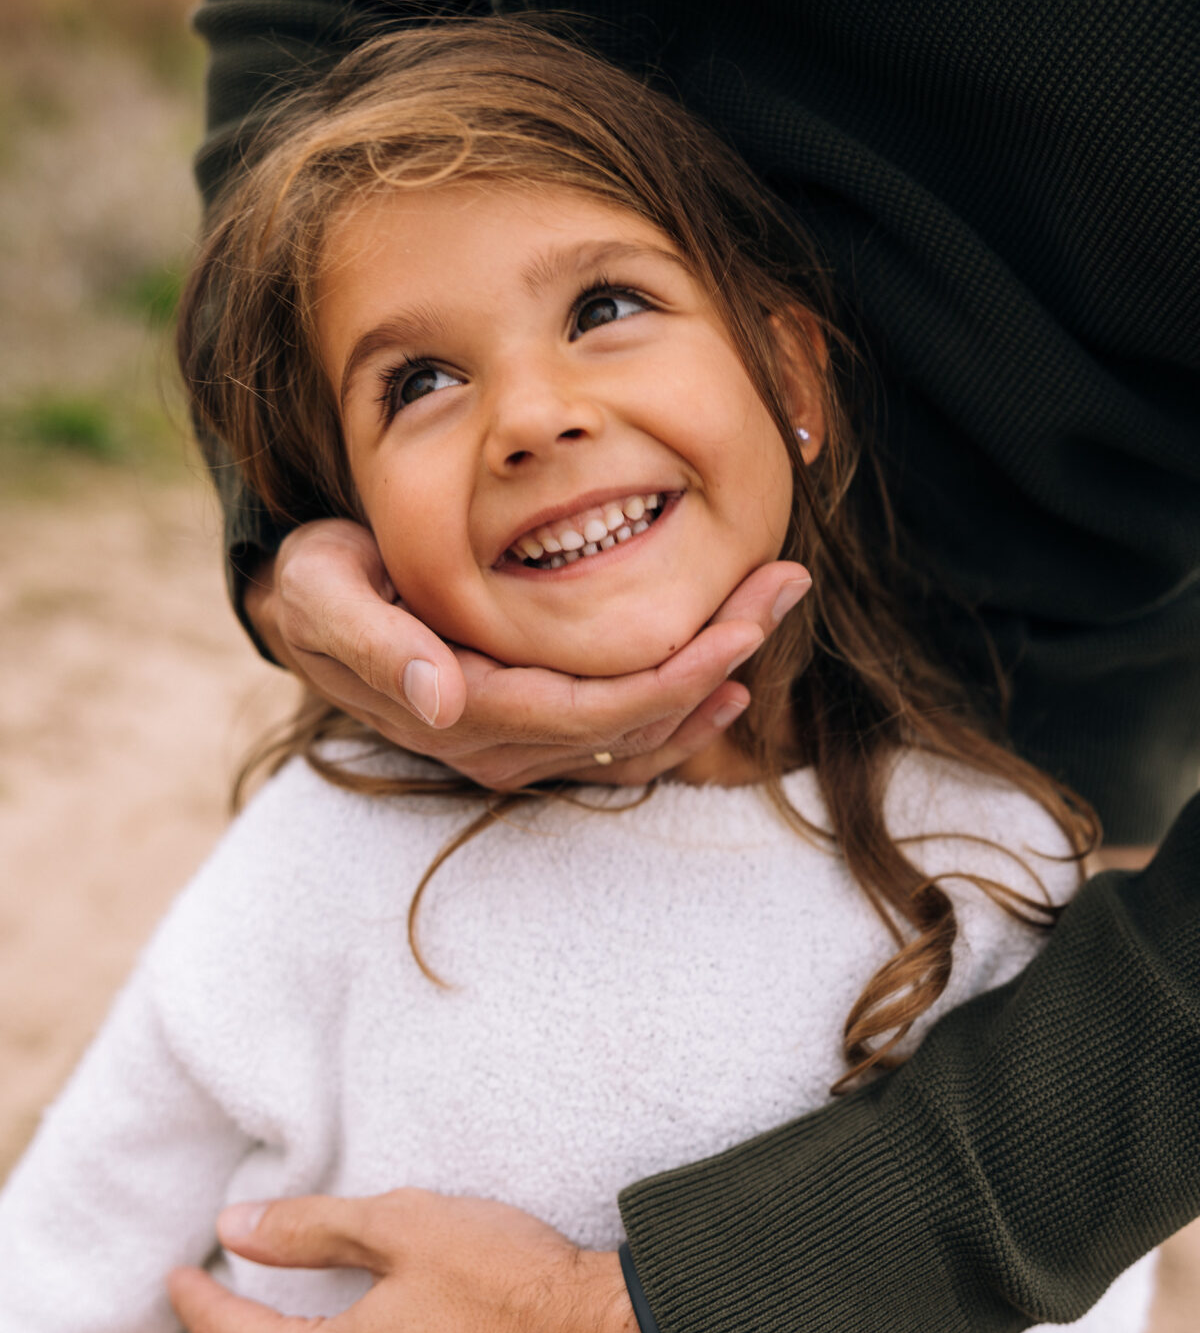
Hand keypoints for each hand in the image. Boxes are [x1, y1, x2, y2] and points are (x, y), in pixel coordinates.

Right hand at [245, 518, 809, 789]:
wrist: (306, 607)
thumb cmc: (316, 582)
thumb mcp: (322, 593)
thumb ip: (377, 643)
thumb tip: (439, 702)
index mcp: (461, 713)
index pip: (593, 711)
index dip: (675, 676)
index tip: (746, 623)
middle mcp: (497, 748)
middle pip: (633, 723)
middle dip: (717, 660)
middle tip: (786, 587)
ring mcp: (518, 750)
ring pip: (638, 736)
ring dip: (713, 680)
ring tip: (775, 611)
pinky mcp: (531, 736)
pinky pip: (621, 744)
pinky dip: (680, 714)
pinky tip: (731, 682)